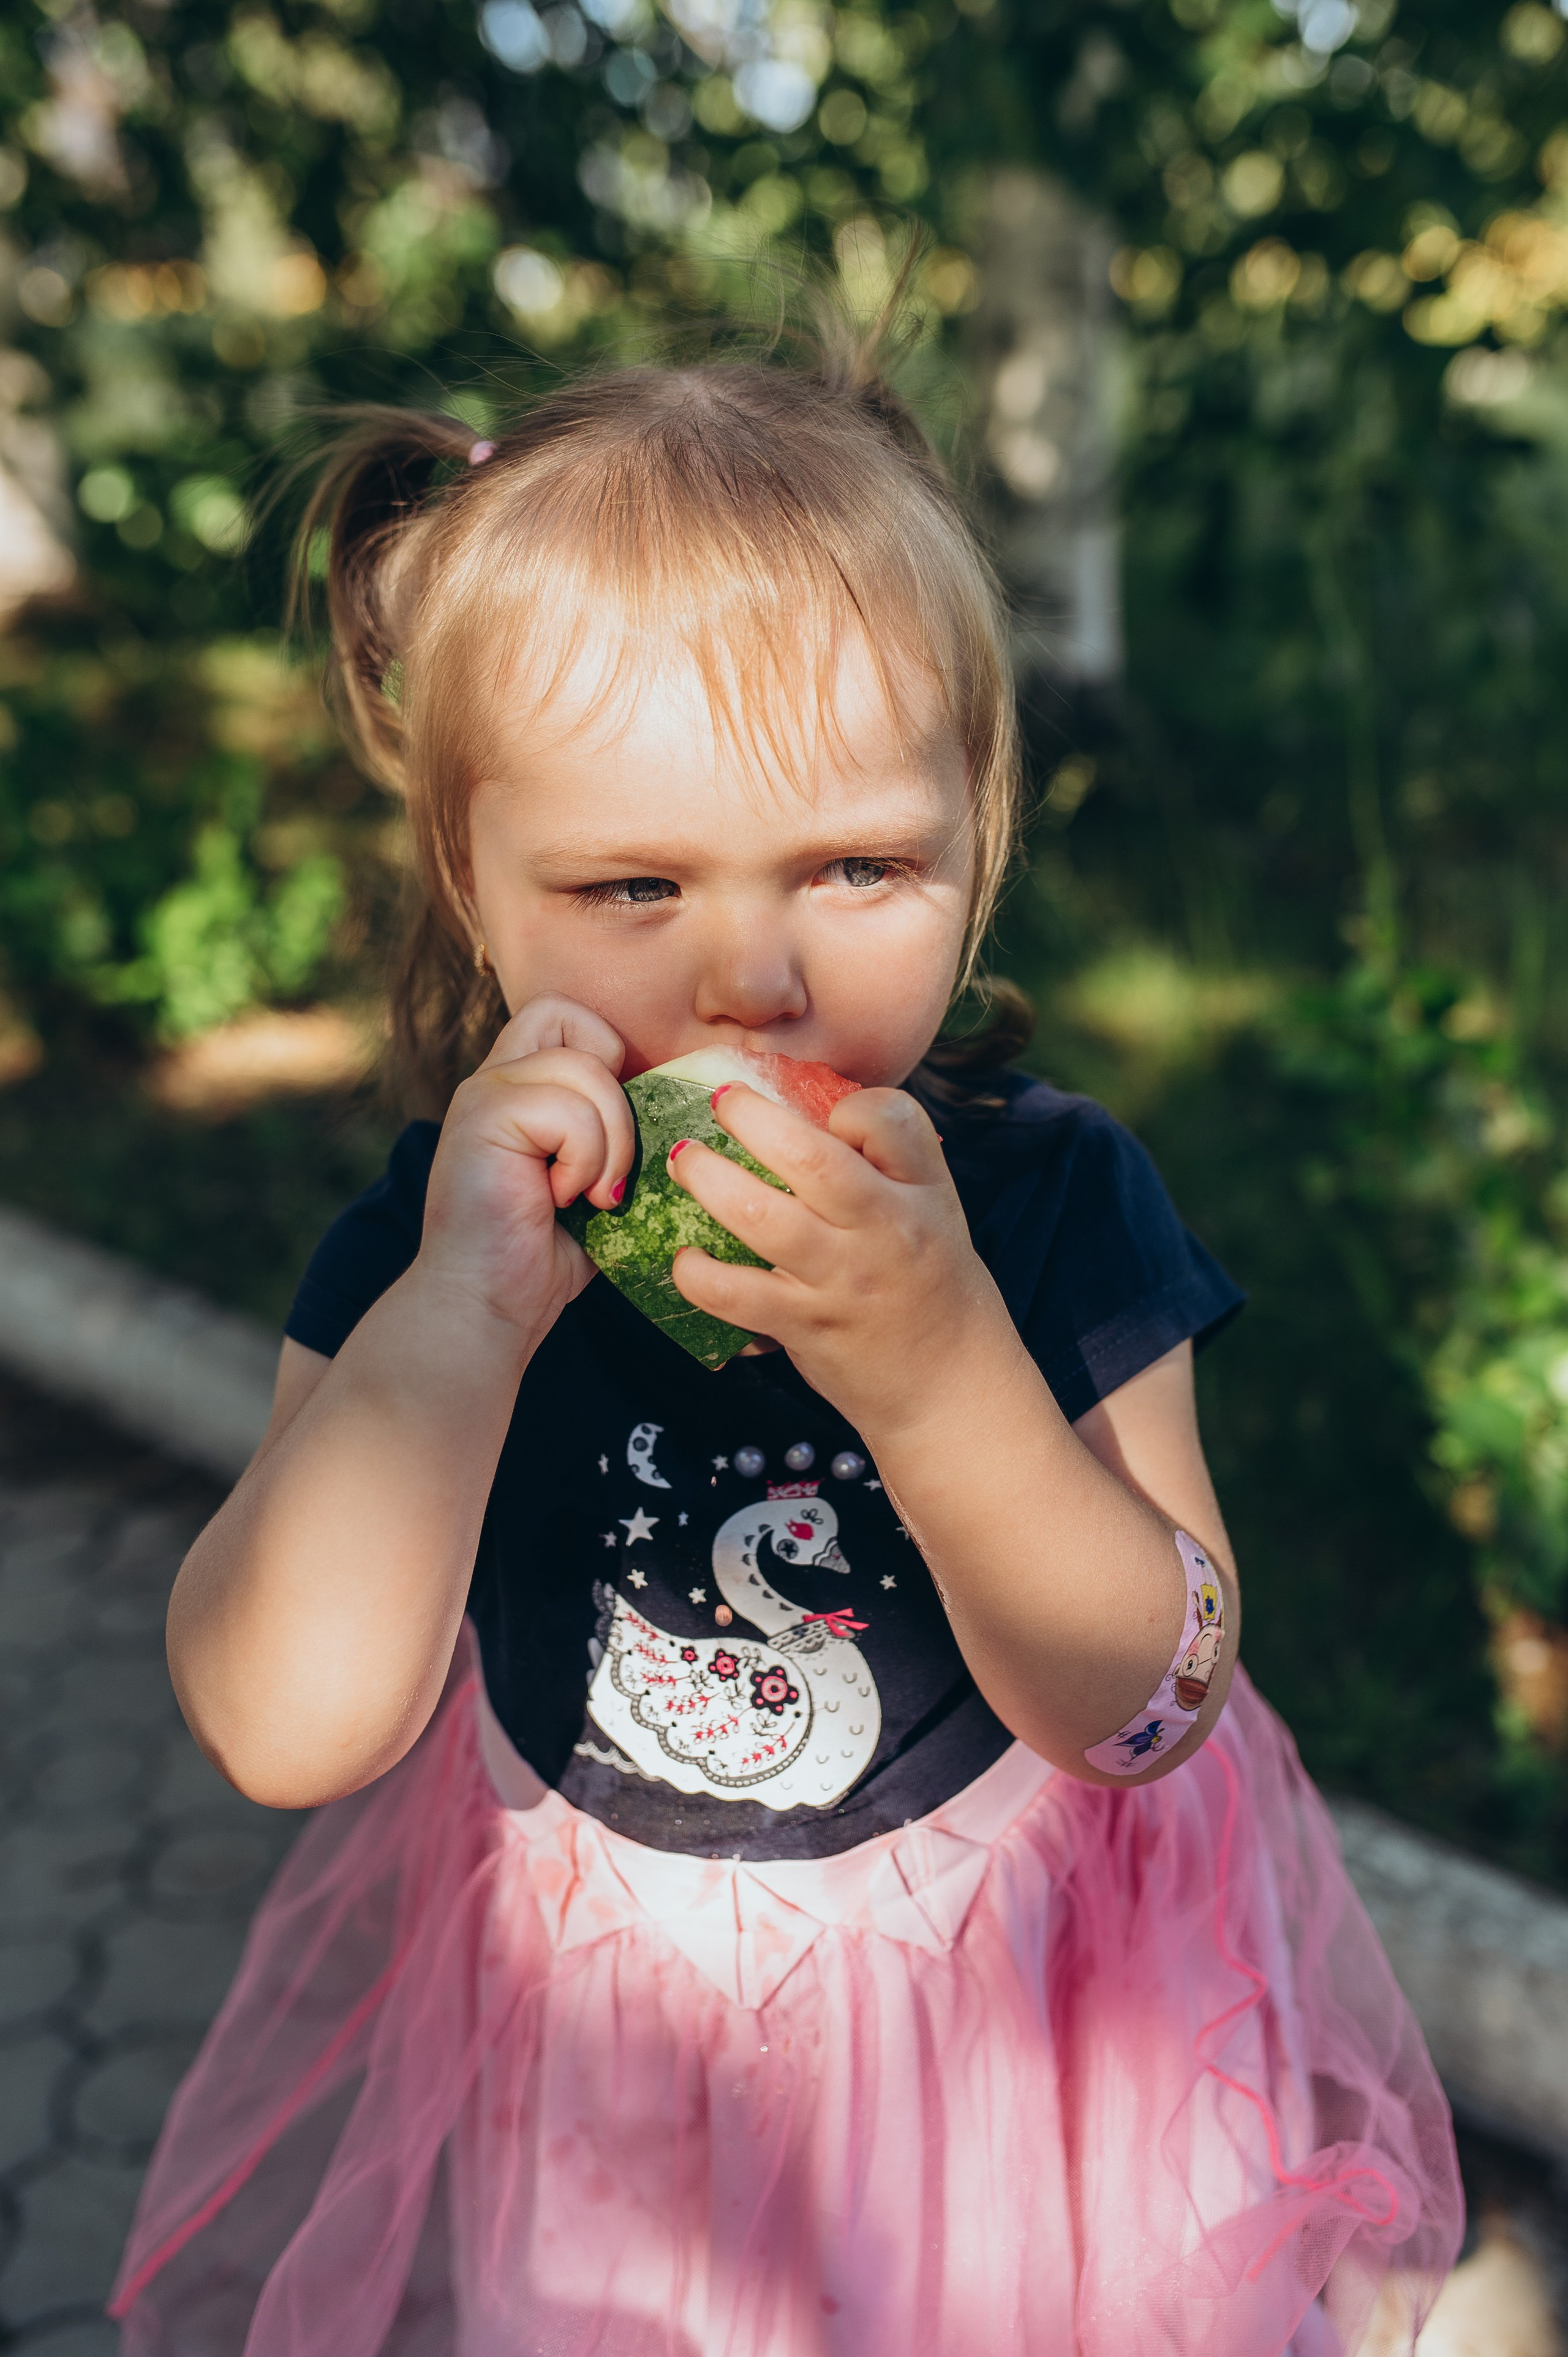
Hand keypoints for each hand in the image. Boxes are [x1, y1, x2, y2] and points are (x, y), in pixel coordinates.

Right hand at [416, 995, 634, 1341]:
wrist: (483, 1307)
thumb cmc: (542, 1254)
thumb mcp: (593, 1177)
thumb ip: (614, 1131)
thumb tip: (680, 1108)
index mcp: (519, 1083)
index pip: (569, 1015)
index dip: (608, 1057)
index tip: (613, 1132)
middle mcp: (496, 1076)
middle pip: (583, 1027)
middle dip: (619, 1103)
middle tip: (609, 1173)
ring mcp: (485, 1093)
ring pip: (587, 1072)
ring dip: (609, 1143)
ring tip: (590, 1196)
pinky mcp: (482, 1117)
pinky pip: (569, 1111)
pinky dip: (585, 1161)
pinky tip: (563, 1201)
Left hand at [667, 1085, 1015, 1441]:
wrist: (950, 1385)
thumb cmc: (931, 1284)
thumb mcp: (930, 1209)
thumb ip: (881, 1161)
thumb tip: (802, 1108)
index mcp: (920, 1190)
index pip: (892, 1119)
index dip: (850, 1105)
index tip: (821, 1111)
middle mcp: (883, 1228)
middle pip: (811, 1158)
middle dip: (751, 1118)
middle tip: (720, 1101)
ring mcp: (841, 1279)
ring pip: (761, 1218)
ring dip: (708, 1181)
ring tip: (684, 1162)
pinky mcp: (805, 1325)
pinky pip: (734, 1294)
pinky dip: (697, 1273)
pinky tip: (685, 1257)